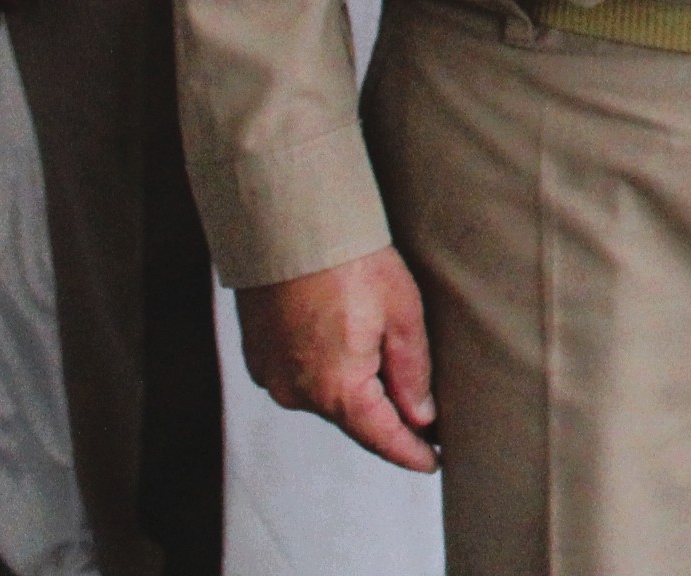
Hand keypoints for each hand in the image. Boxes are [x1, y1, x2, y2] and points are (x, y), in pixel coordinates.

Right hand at [238, 249, 438, 471]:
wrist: (287, 228)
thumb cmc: (350, 263)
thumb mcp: (402, 314)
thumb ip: (413, 373)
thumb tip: (422, 417)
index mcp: (337, 389)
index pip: (381, 438)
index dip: (410, 453)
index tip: (432, 463)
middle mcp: (298, 393)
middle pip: (353, 418)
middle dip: (387, 419)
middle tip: (425, 419)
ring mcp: (272, 377)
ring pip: (326, 396)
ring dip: (355, 390)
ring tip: (387, 371)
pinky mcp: (258, 357)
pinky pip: (302, 377)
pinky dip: (327, 371)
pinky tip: (347, 346)